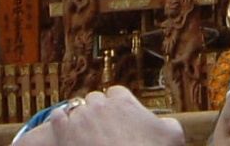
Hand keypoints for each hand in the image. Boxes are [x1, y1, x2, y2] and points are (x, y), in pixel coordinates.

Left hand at [15, 86, 184, 145]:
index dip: (116, 106)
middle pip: (94, 100)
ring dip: (79, 119)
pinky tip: (64, 132)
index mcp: (124, 102)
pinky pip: (56, 118)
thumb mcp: (172, 136)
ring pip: (75, 109)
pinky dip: (60, 124)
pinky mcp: (64, 132)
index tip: (118, 118)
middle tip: (101, 129)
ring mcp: (81, 118)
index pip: (116, 93)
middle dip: (97, 113)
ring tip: (82, 133)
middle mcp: (101, 105)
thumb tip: (165, 123)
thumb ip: (168, 123)